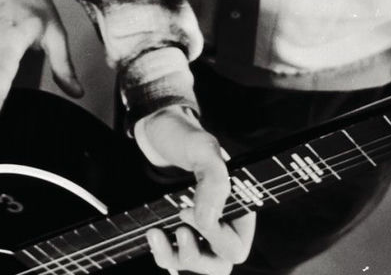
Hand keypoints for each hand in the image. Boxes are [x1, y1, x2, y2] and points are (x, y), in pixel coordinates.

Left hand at [139, 105, 254, 273]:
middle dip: (197, 256)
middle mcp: (221, 222)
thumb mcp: (201, 148)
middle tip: (178, 229)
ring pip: (198, 266)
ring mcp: (198, 229)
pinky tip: (152, 234)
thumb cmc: (183, 136)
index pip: (236, 245)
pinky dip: (163, 254)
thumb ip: (214, 179)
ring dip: (177, 259)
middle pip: (220, 265)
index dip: (215, 238)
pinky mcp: (175, 230)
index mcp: (238, 206)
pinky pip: (175, 259)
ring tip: (156, 234)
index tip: (187, 210)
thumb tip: (208, 220)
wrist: (154, 130)